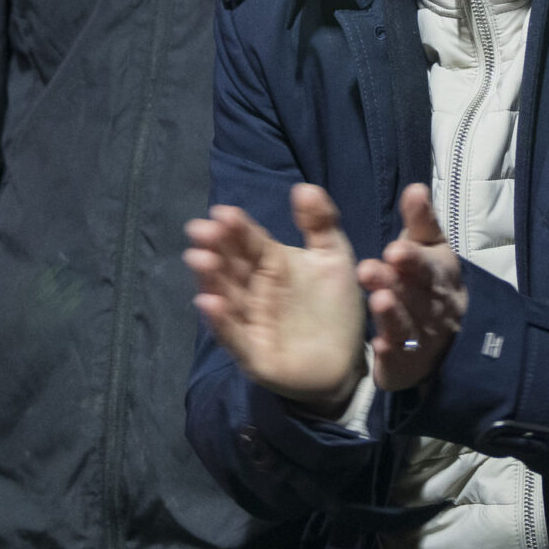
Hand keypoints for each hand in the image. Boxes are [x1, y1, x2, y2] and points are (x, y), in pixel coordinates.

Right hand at [185, 185, 366, 414]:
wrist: (348, 362)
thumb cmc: (335, 307)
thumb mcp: (334, 258)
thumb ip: (321, 222)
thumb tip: (303, 187)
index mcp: (271, 264)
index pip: (249, 242)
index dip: (236, 228)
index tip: (222, 213)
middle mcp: (254, 290)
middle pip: (230, 266)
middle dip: (215, 249)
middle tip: (201, 232)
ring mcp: (251, 322)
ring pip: (226, 298)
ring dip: (211, 280)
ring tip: (200, 260)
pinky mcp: (254, 354)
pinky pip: (235, 337)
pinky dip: (221, 322)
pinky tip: (209, 303)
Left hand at [358, 184, 467, 392]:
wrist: (451, 338)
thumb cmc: (430, 281)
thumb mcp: (430, 248)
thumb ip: (421, 221)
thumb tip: (415, 187)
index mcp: (439, 273)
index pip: (428, 264)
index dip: (413, 259)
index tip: (394, 249)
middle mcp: (433, 305)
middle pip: (415, 294)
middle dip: (395, 283)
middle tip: (368, 270)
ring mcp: (422, 336)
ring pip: (407, 324)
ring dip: (392, 314)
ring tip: (378, 301)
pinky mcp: (407, 362)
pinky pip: (400, 358)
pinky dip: (391, 353)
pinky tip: (377, 347)